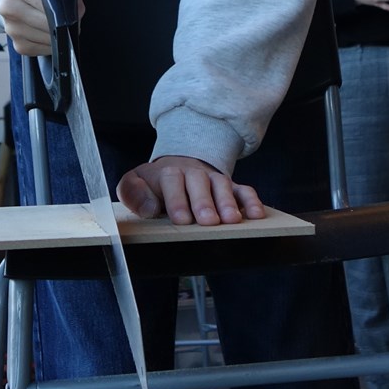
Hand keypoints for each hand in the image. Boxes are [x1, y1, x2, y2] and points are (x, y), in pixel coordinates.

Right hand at [0, 0, 83, 56]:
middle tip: (73, 10)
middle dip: (68, 19)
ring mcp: (10, 26)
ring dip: (62, 32)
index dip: (70, 3)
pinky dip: (54, 42)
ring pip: (48, 38)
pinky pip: (43, 49)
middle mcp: (7, 6)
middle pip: (51, 22)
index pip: (51, 1)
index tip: (76, 2)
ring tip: (63, 18)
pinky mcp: (17, 43)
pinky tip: (54, 31)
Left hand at [117, 155, 264, 225]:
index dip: (177, 200)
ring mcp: (213, 180)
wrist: (177, 167)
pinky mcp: (230, 188)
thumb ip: (133, 193)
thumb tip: (148, 207)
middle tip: (208, 221)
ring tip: (231, 221)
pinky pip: (243, 190)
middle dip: (204, 203)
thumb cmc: (154, 184)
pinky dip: (251, 201)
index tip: (181, 219)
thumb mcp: (134, 184)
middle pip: (200, 183)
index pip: (172, 182)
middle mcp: (193, 174)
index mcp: (168, 173)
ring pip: (222, 186)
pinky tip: (255, 215)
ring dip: (227, 203)